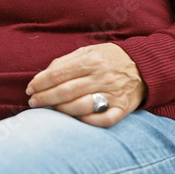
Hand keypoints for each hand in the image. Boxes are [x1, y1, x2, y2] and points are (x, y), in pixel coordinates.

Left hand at [25, 43, 146, 127]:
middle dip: (45, 98)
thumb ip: (65, 62)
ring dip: (61, 110)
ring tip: (51, 109)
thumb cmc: (109, 59)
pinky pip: (103, 120)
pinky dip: (87, 121)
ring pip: (81, 106)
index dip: (40, 83)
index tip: (29, 89)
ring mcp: (113, 94)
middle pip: (66, 91)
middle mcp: (102, 77)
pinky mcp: (123, 109)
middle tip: (33, 102)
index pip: (58, 73)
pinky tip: (75, 119)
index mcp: (91, 60)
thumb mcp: (88, 52)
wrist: (145, 67)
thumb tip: (42, 76)